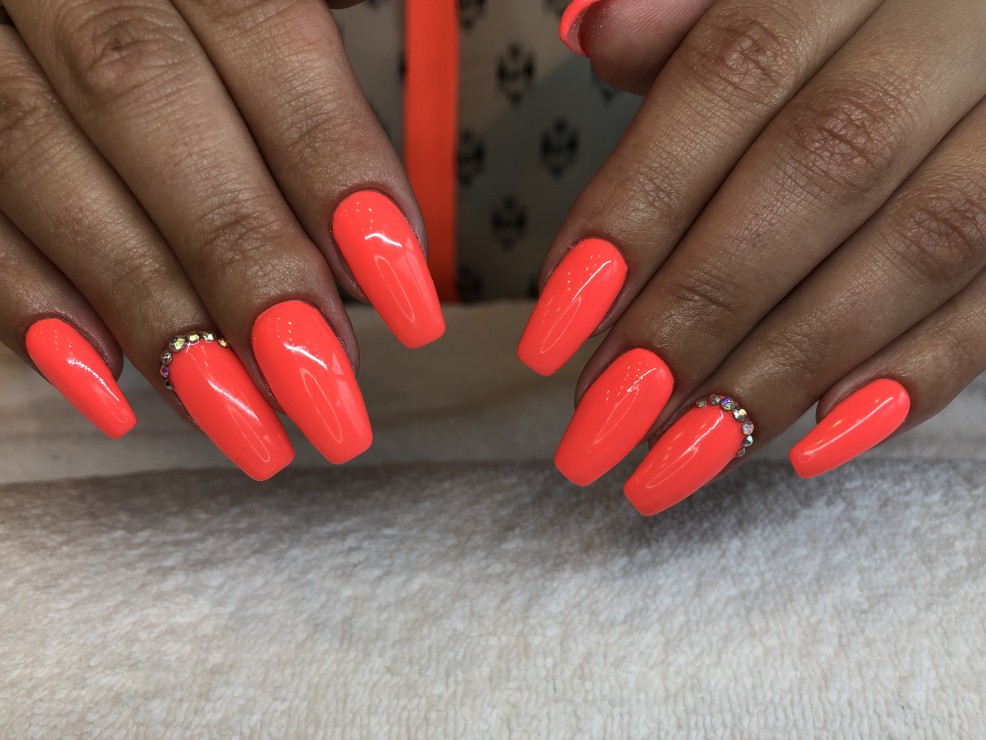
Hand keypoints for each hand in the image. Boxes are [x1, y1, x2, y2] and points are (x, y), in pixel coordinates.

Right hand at [0, 1, 443, 478]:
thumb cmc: (188, 5)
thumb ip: (294, 48)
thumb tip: (376, 217)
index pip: (259, 26)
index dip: (332, 160)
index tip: (403, 289)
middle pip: (146, 101)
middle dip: (243, 256)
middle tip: (323, 382)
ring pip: (34, 155)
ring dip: (149, 302)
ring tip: (242, 412)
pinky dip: (22, 298)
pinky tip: (108, 377)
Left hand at [524, 0, 985, 513]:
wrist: (979, 21)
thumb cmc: (847, 17)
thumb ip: (688, 12)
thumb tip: (591, 30)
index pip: (733, 73)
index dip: (639, 201)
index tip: (558, 322)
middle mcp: (959, 26)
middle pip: (822, 167)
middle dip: (702, 305)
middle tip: (607, 411)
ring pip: (921, 244)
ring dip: (786, 365)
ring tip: (681, 455)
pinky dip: (912, 377)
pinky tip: (812, 439)